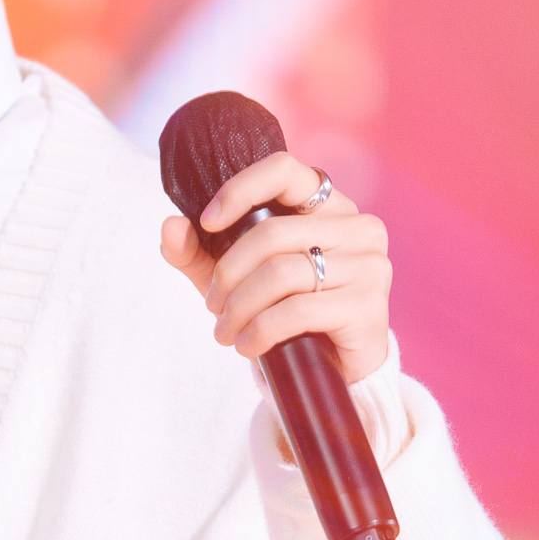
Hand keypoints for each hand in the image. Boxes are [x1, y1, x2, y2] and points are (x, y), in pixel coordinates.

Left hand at [159, 150, 390, 385]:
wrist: (336, 369)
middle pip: (270, 233)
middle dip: (228, 274)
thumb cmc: (287, 313)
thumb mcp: (235, 279)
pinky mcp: (368, 305)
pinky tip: (248, 345)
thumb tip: (170, 226)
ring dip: (239, 308)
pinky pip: (297, 310)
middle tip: (212, 305)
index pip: (283, 170)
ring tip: (225, 331)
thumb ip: (199, 252)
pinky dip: (261, 331)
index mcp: (328, 205)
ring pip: (281, 274)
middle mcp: (356, 225)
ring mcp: (369, 264)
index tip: (206, 223)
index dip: (239, 190)